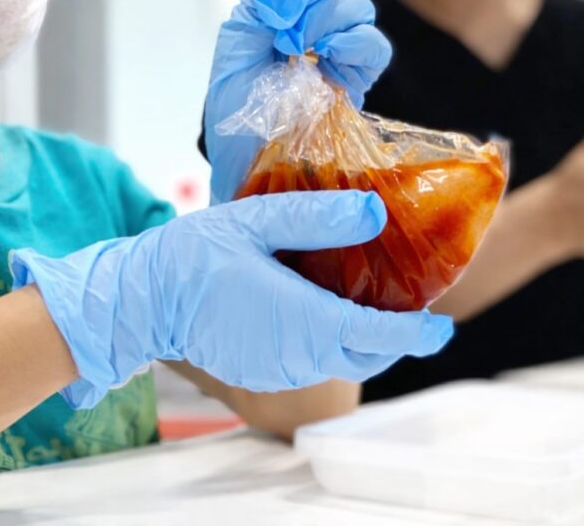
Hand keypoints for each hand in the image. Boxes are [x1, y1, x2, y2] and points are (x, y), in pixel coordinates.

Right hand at [11, 191, 452, 408]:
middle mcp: (295, 355)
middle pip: (364, 356)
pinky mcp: (262, 373)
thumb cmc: (192, 256)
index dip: (414, 335)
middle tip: (413, 304)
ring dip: (366, 341)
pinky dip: (334, 344)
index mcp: (300, 319)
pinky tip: (331, 312)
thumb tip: (375, 211)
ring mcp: (278, 369)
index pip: (374, 336)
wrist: (142, 299)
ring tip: (379, 304)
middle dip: (396, 338)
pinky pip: (313, 364)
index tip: (441, 327)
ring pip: (340, 363)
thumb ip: (314, 217)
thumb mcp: (253, 221)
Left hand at [204, 0, 391, 203]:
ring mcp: (339, 55)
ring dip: (323, 16)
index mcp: (286, 16)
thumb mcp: (237, 44)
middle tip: (279, 28)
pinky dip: (351, 40)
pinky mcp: (357, 82)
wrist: (244, 163)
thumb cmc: (235, 116)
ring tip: (295, 47)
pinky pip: (374, 46)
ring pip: (355, 5)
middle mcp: (316, 30)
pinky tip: (324, 53)